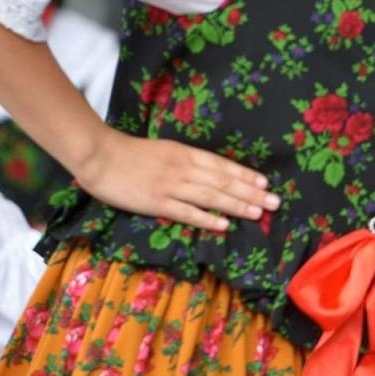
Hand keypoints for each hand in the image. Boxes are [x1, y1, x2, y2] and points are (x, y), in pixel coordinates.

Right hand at [80, 131, 278, 231]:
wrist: (100, 155)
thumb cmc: (129, 152)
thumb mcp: (163, 150)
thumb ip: (184, 160)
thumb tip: (207, 171)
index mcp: (184, 153)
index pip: (221, 165)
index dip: (245, 175)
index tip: (265, 183)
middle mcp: (183, 168)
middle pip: (223, 181)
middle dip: (251, 192)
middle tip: (274, 202)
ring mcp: (171, 185)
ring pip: (211, 196)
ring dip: (237, 205)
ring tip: (258, 213)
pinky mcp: (157, 202)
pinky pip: (187, 212)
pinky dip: (207, 219)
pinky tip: (224, 225)